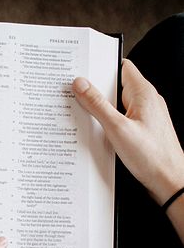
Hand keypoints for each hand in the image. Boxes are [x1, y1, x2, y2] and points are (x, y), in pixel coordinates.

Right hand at [73, 58, 183, 204]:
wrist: (168, 180)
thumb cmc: (150, 156)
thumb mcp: (117, 128)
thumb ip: (97, 105)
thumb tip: (81, 84)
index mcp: (143, 93)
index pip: (121, 67)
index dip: (101, 67)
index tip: (83, 72)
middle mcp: (147, 101)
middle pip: (117, 87)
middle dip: (97, 92)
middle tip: (78, 97)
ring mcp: (145, 116)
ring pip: (118, 105)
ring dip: (102, 111)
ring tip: (87, 119)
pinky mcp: (143, 130)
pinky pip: (122, 120)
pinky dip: (110, 124)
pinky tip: (100, 135)